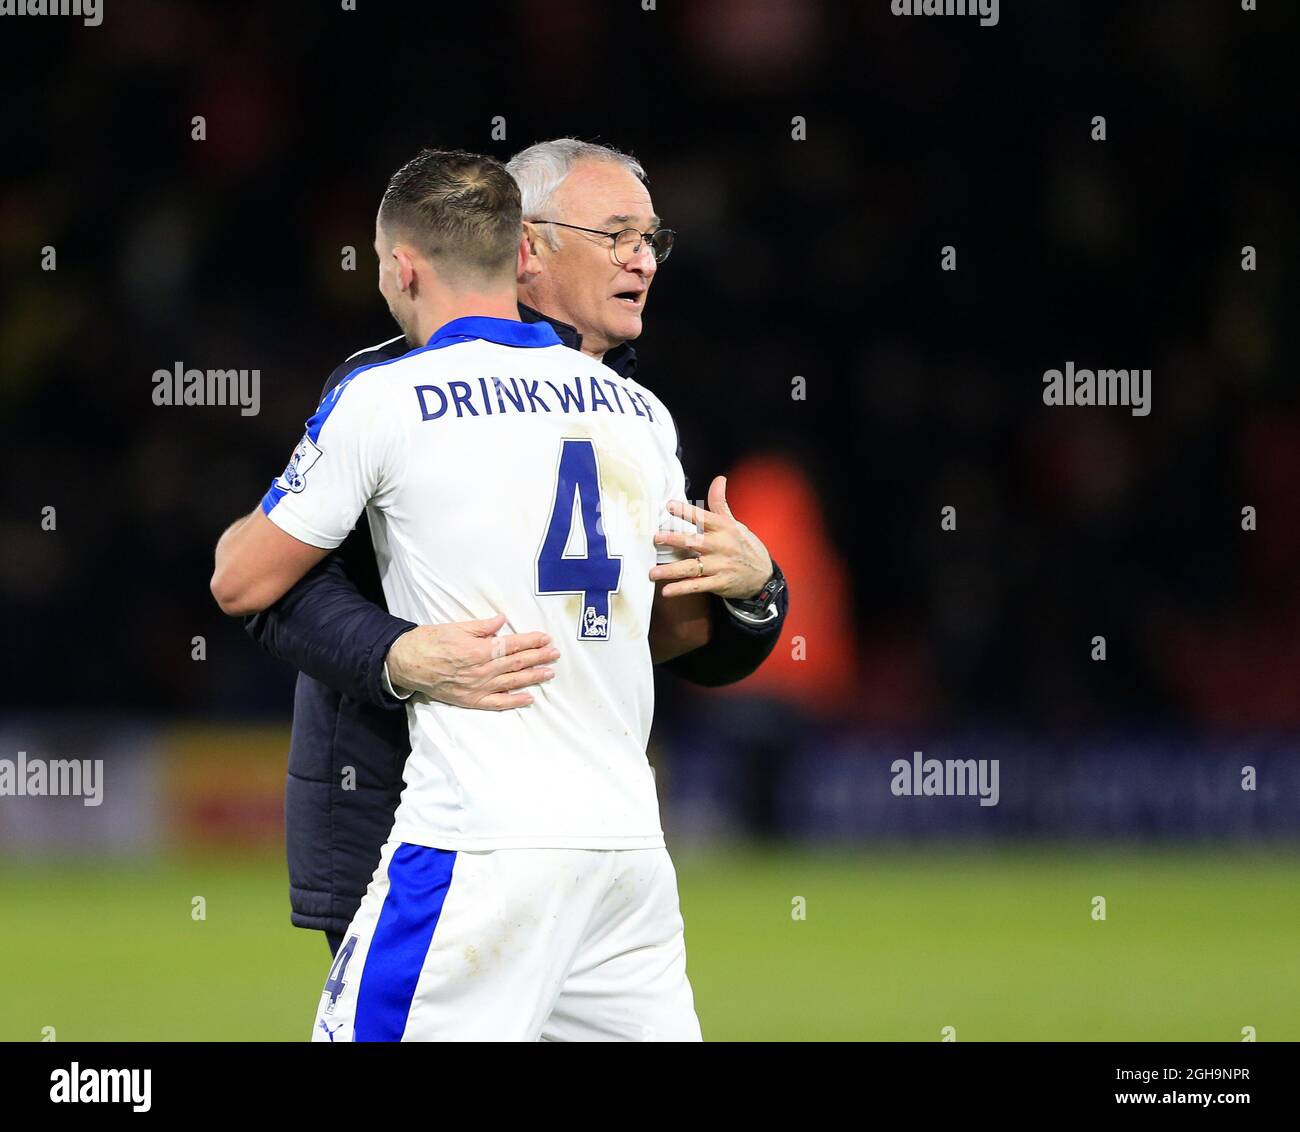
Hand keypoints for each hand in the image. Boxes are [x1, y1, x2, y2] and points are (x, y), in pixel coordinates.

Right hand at [385, 614, 558, 709]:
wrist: (407, 663)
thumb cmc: (430, 641)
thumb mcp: (456, 627)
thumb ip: (482, 627)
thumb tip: (502, 621)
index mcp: (479, 650)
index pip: (512, 645)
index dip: (531, 641)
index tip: (546, 639)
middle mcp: (481, 670)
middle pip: (517, 664)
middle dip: (538, 658)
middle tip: (555, 654)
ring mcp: (477, 687)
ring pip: (512, 683)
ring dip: (533, 678)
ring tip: (549, 673)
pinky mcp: (470, 700)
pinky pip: (497, 703)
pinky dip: (514, 701)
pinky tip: (529, 698)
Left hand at [650, 475, 773, 599]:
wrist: (763, 575)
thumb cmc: (744, 545)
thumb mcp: (735, 523)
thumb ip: (720, 503)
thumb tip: (718, 479)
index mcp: (724, 528)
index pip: (703, 517)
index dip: (686, 511)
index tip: (669, 505)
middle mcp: (721, 546)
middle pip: (695, 542)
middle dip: (674, 540)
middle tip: (655, 538)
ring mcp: (720, 566)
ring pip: (692, 567)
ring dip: (671, 570)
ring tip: (652, 572)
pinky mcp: (719, 583)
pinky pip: (697, 586)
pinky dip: (682, 589)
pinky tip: (666, 591)